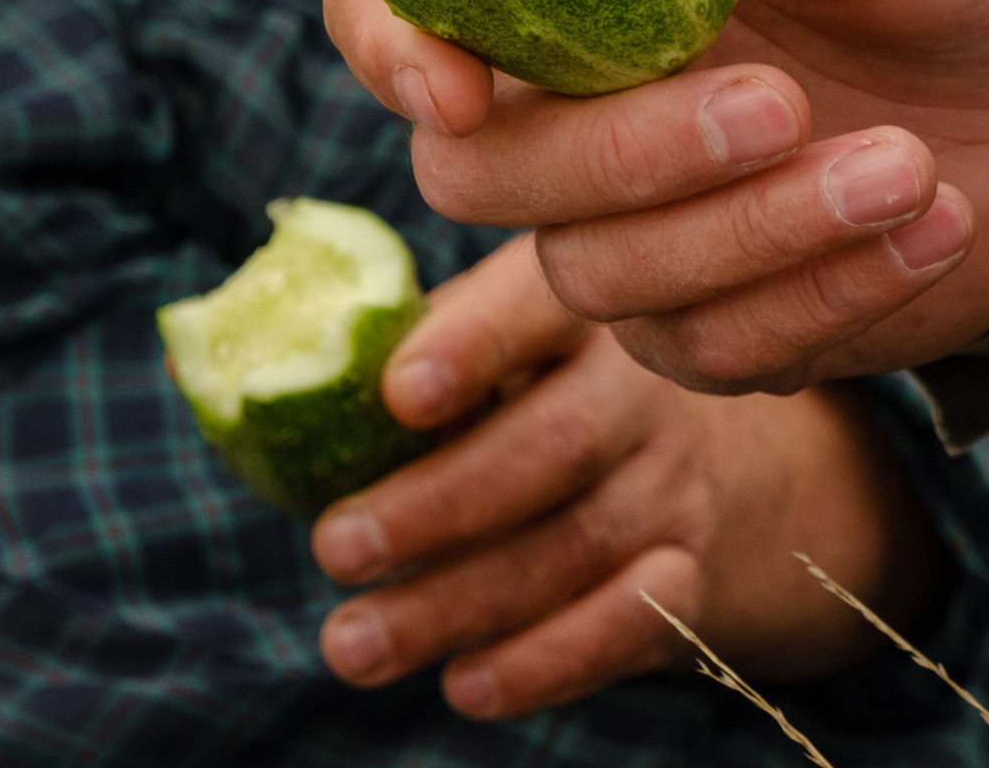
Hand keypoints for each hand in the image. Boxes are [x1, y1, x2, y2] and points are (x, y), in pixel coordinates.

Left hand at [310, 235, 944, 715]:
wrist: (734, 457)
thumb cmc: (553, 389)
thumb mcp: (507, 340)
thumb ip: (411, 348)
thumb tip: (254, 373)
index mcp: (577, 308)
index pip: (533, 305)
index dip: (470, 344)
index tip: (397, 394)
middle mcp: (640, 386)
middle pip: (551, 443)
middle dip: (437, 503)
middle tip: (335, 546)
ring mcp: (675, 480)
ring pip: (573, 545)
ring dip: (455, 603)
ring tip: (352, 644)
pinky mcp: (694, 570)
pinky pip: (628, 621)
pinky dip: (548, 662)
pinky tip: (468, 684)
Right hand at [323, 0, 988, 393]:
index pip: (394, 1)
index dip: (388, 39)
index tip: (458, 78)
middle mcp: (575, 107)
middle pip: (482, 172)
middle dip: (625, 152)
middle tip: (785, 102)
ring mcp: (644, 231)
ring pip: (608, 278)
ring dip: (761, 229)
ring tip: (913, 163)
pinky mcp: (730, 325)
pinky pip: (726, 350)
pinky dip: (834, 293)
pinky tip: (944, 221)